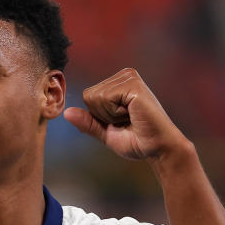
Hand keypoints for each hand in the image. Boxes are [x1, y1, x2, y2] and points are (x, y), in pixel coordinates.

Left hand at [64, 68, 187, 161]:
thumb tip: (66, 113)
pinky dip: (115, 113)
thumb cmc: (137, 141)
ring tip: (131, 118)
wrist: (158, 149)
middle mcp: (125, 75)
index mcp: (119, 82)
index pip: (88, 96)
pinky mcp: (133, 85)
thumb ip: (88, 122)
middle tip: (127, 121)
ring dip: (110, 115)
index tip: (121, 121)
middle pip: (89, 95)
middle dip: (103, 115)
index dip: (99, 116)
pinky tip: (133, 115)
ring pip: (95, 97)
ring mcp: (130, 78)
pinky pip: (105, 99)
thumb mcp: (105, 132)